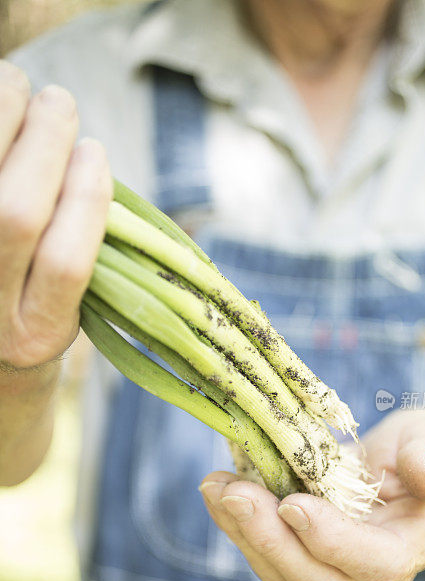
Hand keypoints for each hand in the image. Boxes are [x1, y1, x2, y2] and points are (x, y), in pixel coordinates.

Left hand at [0, 61, 111, 370]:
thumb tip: (87, 163)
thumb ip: (83, 249)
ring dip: (2, 120)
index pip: (65, 263)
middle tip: (59, 102)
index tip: (95, 151)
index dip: (85, 200)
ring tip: (17, 85)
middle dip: (44, 145)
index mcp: (37, 331)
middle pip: (15, 217)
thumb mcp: (66, 302)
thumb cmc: (31, 304)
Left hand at [199, 409, 424, 580]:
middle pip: (319, 580)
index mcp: (417, 546)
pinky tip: (217, 489)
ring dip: (244, 533)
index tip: (293, 504)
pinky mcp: (301, 554)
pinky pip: (266, 553)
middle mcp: (371, 570)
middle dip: (272, 541)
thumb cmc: (423, 449)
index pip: (377, 562)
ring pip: (283, 574)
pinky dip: (236, 524)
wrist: (404, 464)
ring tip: (217, 488)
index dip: (333, 540)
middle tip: (236, 495)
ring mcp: (333, 567)